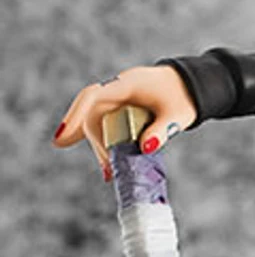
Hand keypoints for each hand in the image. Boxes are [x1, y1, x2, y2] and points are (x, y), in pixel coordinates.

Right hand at [52, 64, 196, 178]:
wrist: (190, 87)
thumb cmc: (184, 97)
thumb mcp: (178, 116)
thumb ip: (162, 130)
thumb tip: (144, 148)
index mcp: (128, 83)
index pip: (93, 97)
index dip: (74, 116)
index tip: (62, 138)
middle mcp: (117, 90)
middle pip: (92, 116)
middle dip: (95, 143)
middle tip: (107, 170)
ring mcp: (117, 100)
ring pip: (97, 124)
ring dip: (101, 148)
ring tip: (111, 173)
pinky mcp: (120, 111)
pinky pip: (106, 127)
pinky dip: (107, 146)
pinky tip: (109, 168)